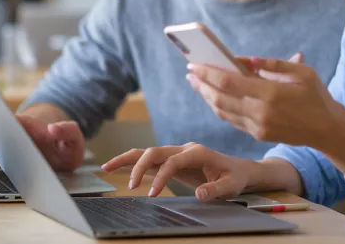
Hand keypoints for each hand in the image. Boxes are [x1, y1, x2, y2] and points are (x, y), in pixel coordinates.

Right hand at [0, 115, 84, 170]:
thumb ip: (68, 131)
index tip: (7, 127)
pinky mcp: (2, 160)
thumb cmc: (64, 144)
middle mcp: (15, 134)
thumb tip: (53, 128)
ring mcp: (7, 147)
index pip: (19, 121)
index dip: (12, 123)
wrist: (58, 152)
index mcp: (32, 127)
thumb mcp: (73, 137)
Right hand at [101, 143, 254, 200]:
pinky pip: (150, 160)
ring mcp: (176, 153)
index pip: (172, 162)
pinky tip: (118, 167)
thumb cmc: (235, 177)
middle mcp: (184, 149)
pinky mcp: (172, 161)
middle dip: (138, 166)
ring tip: (106, 167)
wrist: (238, 170)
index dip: (161, 177)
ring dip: (127, 160)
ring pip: (147, 153)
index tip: (152, 195)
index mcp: (197, 152)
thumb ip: (216, 190)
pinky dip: (133, 163)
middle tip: (130, 186)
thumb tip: (199, 194)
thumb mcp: (230, 186)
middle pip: (154, 152)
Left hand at [187, 56, 340, 146]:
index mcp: (271, 94)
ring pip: (223, 112)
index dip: (208, 73)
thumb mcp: (302, 72)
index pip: (229, 82)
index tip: (194, 64)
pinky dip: (220, 108)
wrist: (328, 130)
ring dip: (207, 97)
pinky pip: (233, 120)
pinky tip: (213, 98)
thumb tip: (245, 60)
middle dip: (202, 84)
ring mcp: (259, 127)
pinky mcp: (259, 135)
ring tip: (197, 83)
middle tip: (190, 72)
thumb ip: (273, 64)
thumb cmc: (317, 96)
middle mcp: (261, 113)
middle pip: (220, 99)